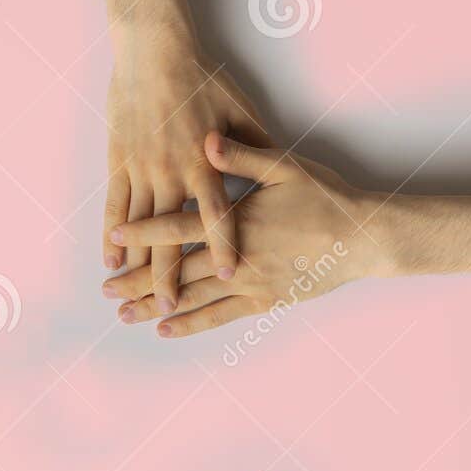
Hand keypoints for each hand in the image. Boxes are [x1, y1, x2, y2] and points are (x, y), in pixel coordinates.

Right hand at [103, 44, 268, 313]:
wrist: (153, 50)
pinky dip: (111, 233)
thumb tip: (279, 165)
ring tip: (132, 293)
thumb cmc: (201, 76)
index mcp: (205, 162)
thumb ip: (254, 143)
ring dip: (136, 262)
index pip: (217, 215)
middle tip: (169, 305)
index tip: (230, 275)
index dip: (223, 247)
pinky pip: (115, 204)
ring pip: (139, 225)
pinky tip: (110, 258)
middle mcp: (172, 172)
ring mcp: (142, 169)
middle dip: (169, 273)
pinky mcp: (120, 161)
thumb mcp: (239, 107)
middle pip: (171, 233)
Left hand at [105, 133, 397, 337]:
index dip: (145, 231)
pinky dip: (190, 324)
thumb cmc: (326, 196)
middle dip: (138, 279)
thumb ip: (243, 155)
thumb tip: (208, 140)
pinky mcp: (262, 300)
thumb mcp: (285, 166)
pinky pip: (219, 316)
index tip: (116, 237)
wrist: (365, 236)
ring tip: (123, 315)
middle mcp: (237, 255)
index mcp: (236, 218)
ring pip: (192, 297)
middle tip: (106, 290)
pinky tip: (164, 330)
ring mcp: (249, 281)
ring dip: (155, 306)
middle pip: (177, 268)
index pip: (179, 225)